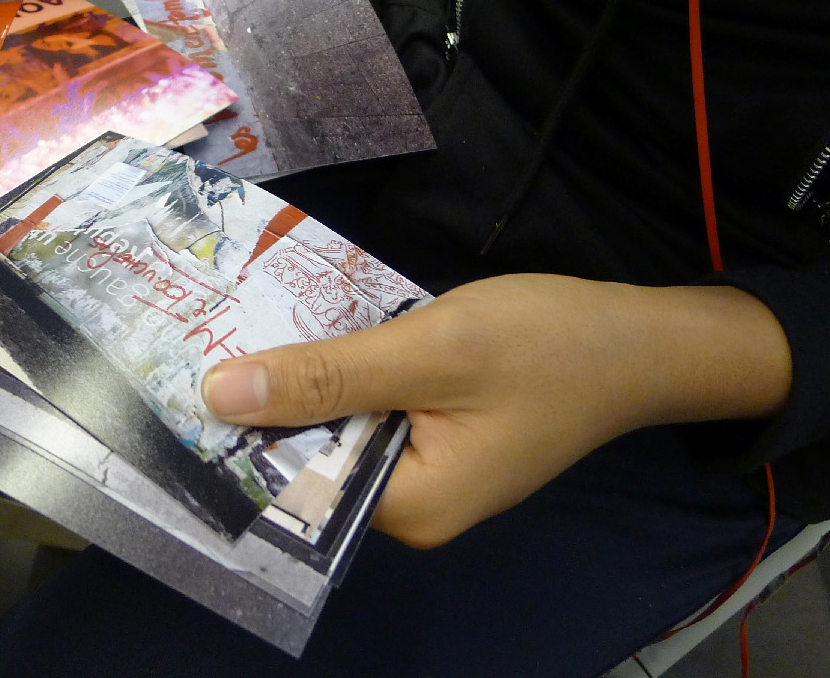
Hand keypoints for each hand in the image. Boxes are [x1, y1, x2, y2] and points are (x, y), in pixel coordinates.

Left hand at [201, 274, 791, 548]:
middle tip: (208, 328)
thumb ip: (326, 375)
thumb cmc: (548, 344)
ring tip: (248, 321)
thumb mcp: (429, 349)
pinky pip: (371, 412)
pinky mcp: (438, 439)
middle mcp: (413, 508)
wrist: (643, 337)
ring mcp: (428, 475)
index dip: (240, 429)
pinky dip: (347, 373)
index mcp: (411, 508)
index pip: (294, 482)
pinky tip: (316, 331)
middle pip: (311, 456)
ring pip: (338, 428)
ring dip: (307, 379)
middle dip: (270, 397)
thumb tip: (218, 395)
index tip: (186, 370)